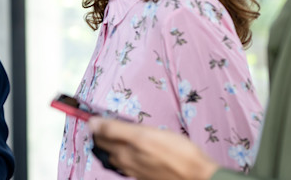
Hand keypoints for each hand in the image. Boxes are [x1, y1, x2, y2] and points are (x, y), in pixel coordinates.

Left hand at [89, 117, 219, 179]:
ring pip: (117, 157)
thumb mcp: (144, 135)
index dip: (95, 124)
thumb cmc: (177, 154)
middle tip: (100, 123)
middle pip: (106, 148)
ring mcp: (137, 171)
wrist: (198, 176)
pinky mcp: (147, 175)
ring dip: (111, 145)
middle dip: (100, 135)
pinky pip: (129, 164)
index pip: (100, 136)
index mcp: (124, 152)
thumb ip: (116, 129)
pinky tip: (130, 151)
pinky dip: (124, 154)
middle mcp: (127, 163)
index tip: (92, 116)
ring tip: (111, 135)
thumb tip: (92, 123)